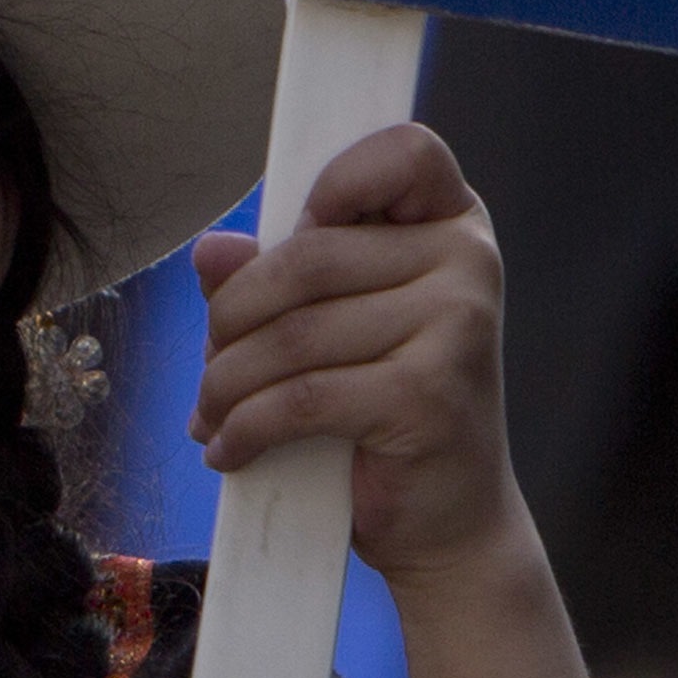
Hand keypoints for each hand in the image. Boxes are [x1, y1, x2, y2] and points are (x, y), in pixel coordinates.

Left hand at [187, 124, 522, 594]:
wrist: (452, 524)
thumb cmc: (389, 415)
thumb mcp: (336, 330)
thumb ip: (278, 279)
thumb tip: (212, 250)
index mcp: (454, 227)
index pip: (405, 152)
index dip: (340, 181)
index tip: (303, 228)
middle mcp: (467, 264)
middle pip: (308, 257)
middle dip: (233, 317)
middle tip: (210, 366)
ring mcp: (456, 327)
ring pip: (293, 334)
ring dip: (227, 382)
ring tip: (212, 416)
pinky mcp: (427, 395)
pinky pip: (300, 396)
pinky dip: (246, 428)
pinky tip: (230, 449)